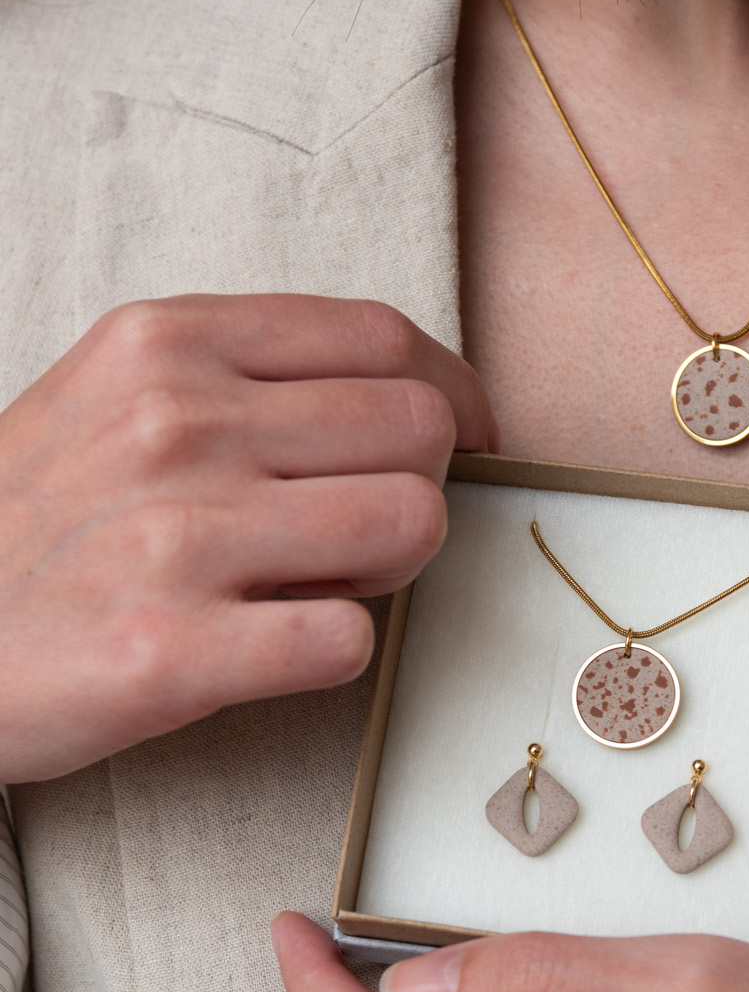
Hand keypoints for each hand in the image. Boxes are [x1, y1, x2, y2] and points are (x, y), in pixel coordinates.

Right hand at [0, 294, 497, 780]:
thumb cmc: (32, 525)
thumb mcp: (112, 399)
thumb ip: (245, 379)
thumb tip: (406, 396)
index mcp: (167, 345)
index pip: (384, 339)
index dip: (452, 394)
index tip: (463, 439)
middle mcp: (176, 424)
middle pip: (420, 431)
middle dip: (422, 485)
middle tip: (370, 529)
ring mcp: (175, 538)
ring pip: (410, 524)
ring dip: (391, 568)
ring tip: (321, 583)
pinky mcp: (172, 652)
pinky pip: (348, 641)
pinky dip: (333, 651)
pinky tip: (275, 646)